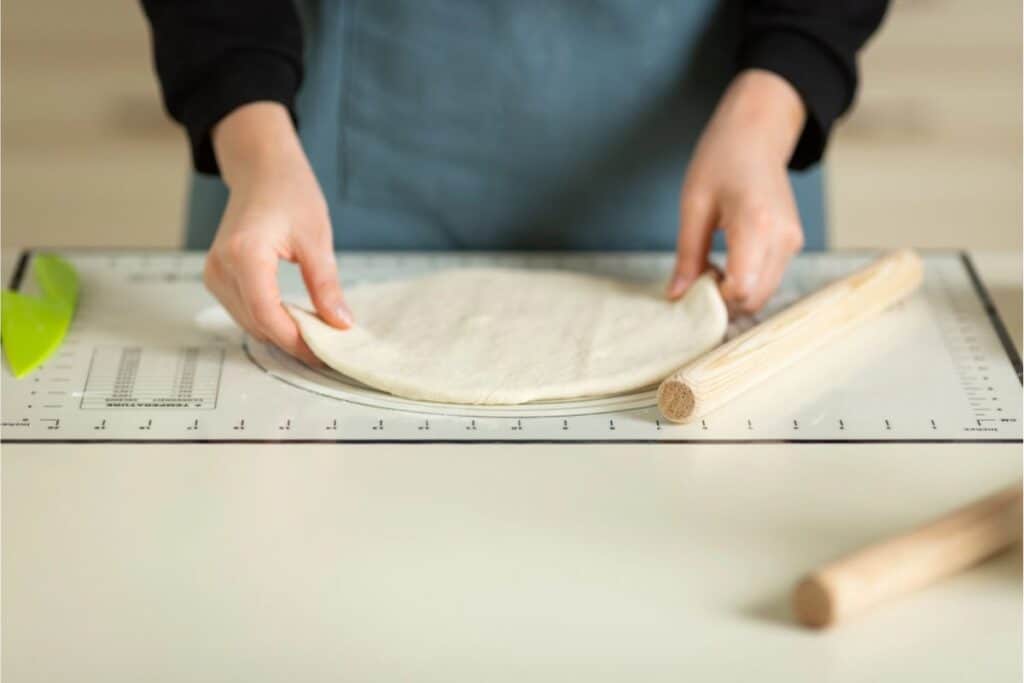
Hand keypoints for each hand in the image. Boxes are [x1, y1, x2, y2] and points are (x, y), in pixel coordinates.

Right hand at [203, 102, 351, 362]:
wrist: (262, 170)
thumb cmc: (289, 193)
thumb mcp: (317, 239)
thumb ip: (326, 285)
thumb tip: (341, 324)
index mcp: (245, 254)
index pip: (267, 314)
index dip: (296, 340)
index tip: (325, 352)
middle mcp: (222, 267)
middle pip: (257, 323)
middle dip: (293, 341)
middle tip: (329, 349)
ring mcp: (215, 273)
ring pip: (249, 322)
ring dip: (281, 334)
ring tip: (317, 336)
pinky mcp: (218, 276)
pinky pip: (244, 311)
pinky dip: (269, 321)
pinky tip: (296, 320)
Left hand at [667, 69, 806, 313]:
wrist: (756, 134)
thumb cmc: (721, 160)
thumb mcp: (693, 206)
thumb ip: (687, 255)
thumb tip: (677, 295)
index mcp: (756, 224)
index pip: (741, 289)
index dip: (714, 298)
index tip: (694, 283)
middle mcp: (782, 238)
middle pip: (755, 299)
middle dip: (724, 301)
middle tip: (699, 277)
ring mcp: (792, 242)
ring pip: (764, 294)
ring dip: (736, 293)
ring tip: (713, 267)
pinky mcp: (793, 243)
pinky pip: (770, 279)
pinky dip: (748, 282)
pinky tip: (729, 261)